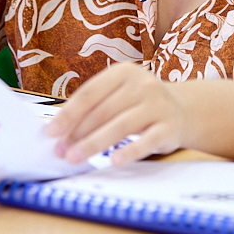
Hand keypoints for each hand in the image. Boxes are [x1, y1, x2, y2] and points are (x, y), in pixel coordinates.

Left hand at [45, 63, 189, 164]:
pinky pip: (146, 141)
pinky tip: (114, 161)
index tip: (51, 131)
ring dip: (94, 144)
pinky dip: (129, 152)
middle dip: (78, 133)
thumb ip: (94, 107)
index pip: (90, 93)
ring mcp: (158, 105)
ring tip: (75, 157)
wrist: (182, 110)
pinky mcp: (169, 127)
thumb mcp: (119, 94)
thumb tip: (60, 132)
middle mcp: (142, 84)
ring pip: (120, 126)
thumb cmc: (139, 103)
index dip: (68, 113)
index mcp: (124, 72)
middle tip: (60, 151)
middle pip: (103, 111)